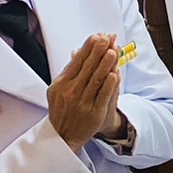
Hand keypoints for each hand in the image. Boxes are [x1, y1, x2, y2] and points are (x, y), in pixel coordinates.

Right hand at [48, 33, 121, 151]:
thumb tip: (78, 51)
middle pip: (87, 68)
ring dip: (105, 64)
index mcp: (62, 84)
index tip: (96, 36)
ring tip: (112, 50)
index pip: (77, 62)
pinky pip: (102, 96)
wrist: (63, 135)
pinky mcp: (94, 112)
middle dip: (98, 51)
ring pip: (96, 80)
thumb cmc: (62, 109)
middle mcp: (71, 92)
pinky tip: (115, 73)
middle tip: (107, 38)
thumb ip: (69, 70)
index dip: (88, 48)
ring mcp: (83, 102)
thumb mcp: (58, 88)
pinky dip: (109, 84)